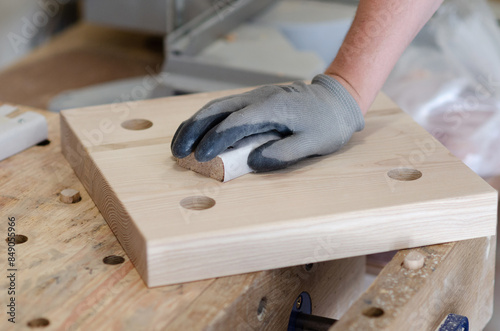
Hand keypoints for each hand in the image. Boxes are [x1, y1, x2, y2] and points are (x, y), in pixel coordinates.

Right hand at [171, 74, 364, 171]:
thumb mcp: (313, 144)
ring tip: (179, 143)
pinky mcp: (255, 99)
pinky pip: (225, 107)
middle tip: (177, 152)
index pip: (234, 124)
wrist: (337, 100)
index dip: (214, 140)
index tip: (200, 158)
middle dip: (193, 130)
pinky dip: (207, 120)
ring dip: (195, 124)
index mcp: (272, 108)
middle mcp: (259, 98)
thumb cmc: (328, 124)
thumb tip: (252, 161)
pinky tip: (198, 132)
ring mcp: (255, 96)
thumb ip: (283, 154)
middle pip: (217, 110)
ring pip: (217, 106)